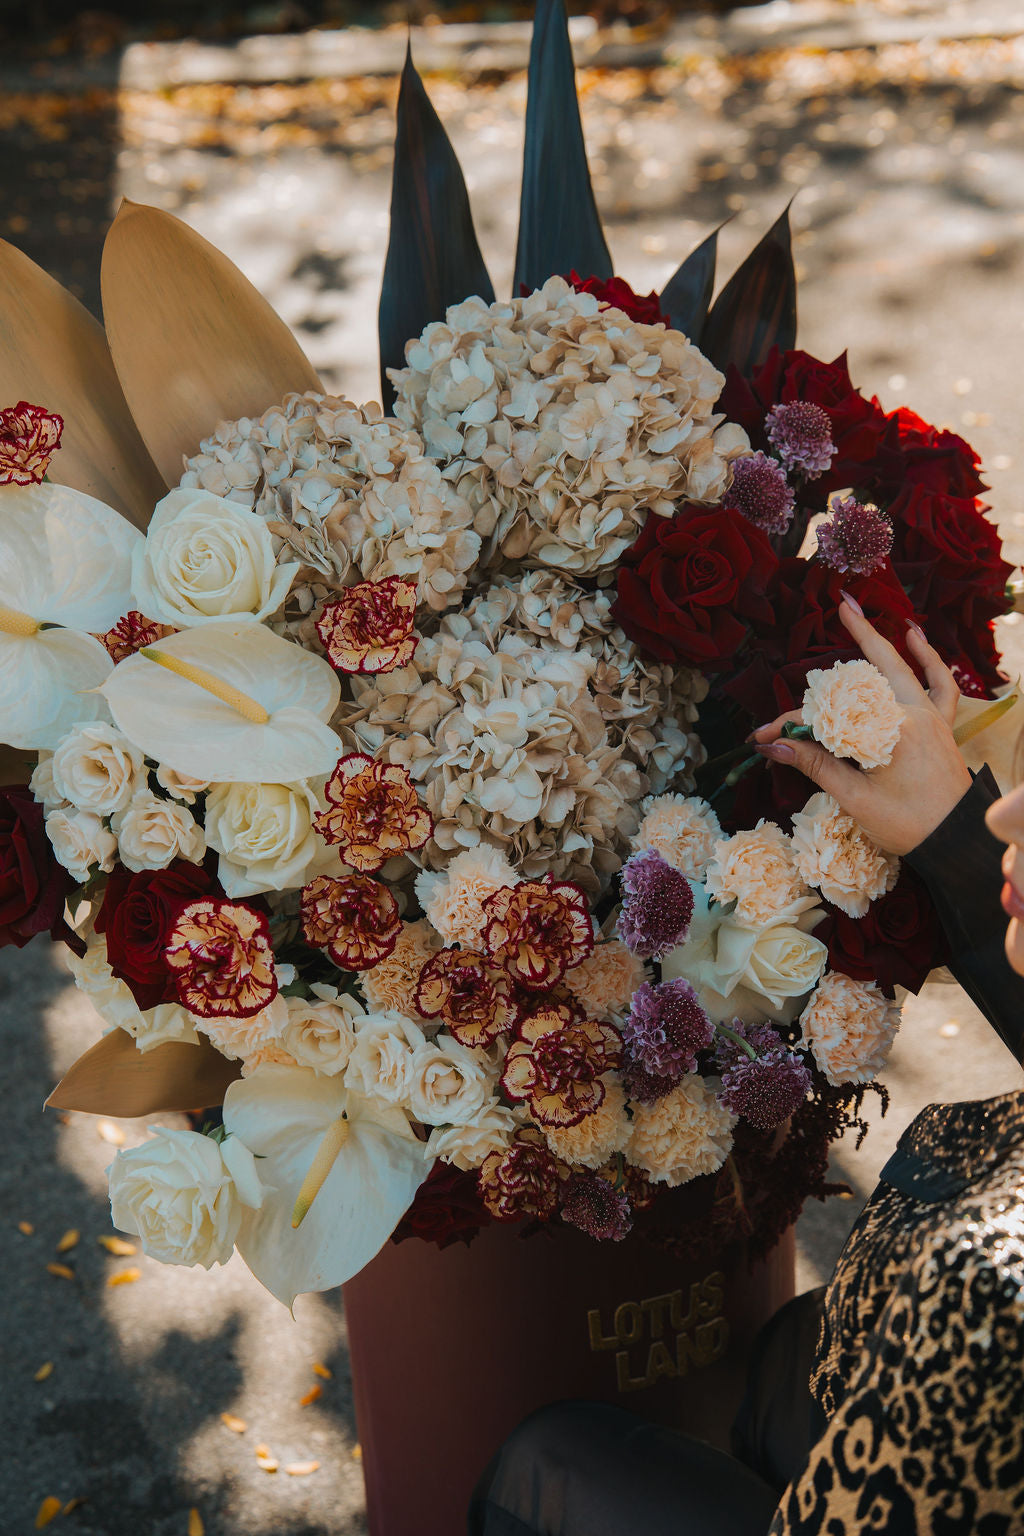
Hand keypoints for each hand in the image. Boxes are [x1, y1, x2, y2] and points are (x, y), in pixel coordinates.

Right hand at [752, 596, 971, 854]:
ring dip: (884, 639)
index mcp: (887, 731)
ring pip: (903, 667)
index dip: (789, 727)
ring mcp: (930, 717)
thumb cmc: (908, 825)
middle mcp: (910, 714)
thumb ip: (815, 765)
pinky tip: (917, 638)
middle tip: (838, 605)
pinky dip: (930, 660)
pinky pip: (941, 684)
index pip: (827, 718)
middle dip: (853, 637)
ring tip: (865, 611)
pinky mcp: (942, 727)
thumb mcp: (855, 799)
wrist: (958, 842)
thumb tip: (772, 746)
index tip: (761, 738)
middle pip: (868, 673)